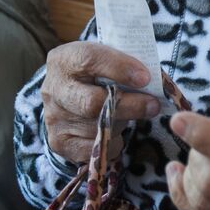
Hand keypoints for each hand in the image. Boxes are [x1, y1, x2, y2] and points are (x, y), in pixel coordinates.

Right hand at [41, 42, 161, 163]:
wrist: (68, 96)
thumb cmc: (94, 76)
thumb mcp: (104, 61)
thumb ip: (124, 67)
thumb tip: (156, 84)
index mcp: (64, 60)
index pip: (89, 60)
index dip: (119, 68)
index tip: (145, 78)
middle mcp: (53, 89)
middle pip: (92, 103)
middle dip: (129, 105)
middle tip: (153, 105)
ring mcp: (53, 118)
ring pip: (97, 128)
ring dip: (121, 124)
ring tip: (126, 116)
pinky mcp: (59, 142)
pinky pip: (94, 149)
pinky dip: (112, 143)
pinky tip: (114, 133)